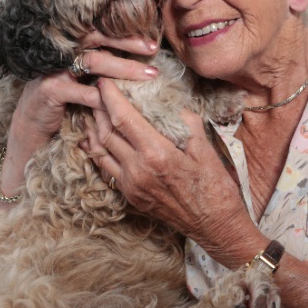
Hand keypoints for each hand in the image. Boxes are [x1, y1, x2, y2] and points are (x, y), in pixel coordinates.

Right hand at [0, 32, 158, 209]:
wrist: (29, 132)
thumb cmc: (61, 108)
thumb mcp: (82, 85)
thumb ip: (101, 73)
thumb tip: (139, 67)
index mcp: (70, 49)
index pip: (99, 33)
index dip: (124, 35)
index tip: (151, 43)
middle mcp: (61, 54)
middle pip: (98, 40)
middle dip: (127, 44)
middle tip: (152, 49)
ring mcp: (54, 70)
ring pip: (94, 62)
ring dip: (124, 67)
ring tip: (147, 75)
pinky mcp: (50, 90)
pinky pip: (84, 92)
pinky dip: (105, 98)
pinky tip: (122, 103)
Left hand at [90, 78, 264, 266]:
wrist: (215, 227)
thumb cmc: (216, 187)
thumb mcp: (206, 149)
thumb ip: (186, 123)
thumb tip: (171, 104)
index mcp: (157, 154)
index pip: (124, 118)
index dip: (111, 97)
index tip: (105, 81)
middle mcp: (138, 170)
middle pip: (106, 132)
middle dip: (98, 108)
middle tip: (95, 91)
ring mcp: (131, 186)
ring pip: (100, 151)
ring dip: (93, 128)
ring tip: (91, 111)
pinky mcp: (130, 197)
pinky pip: (106, 169)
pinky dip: (97, 151)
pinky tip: (95, 141)